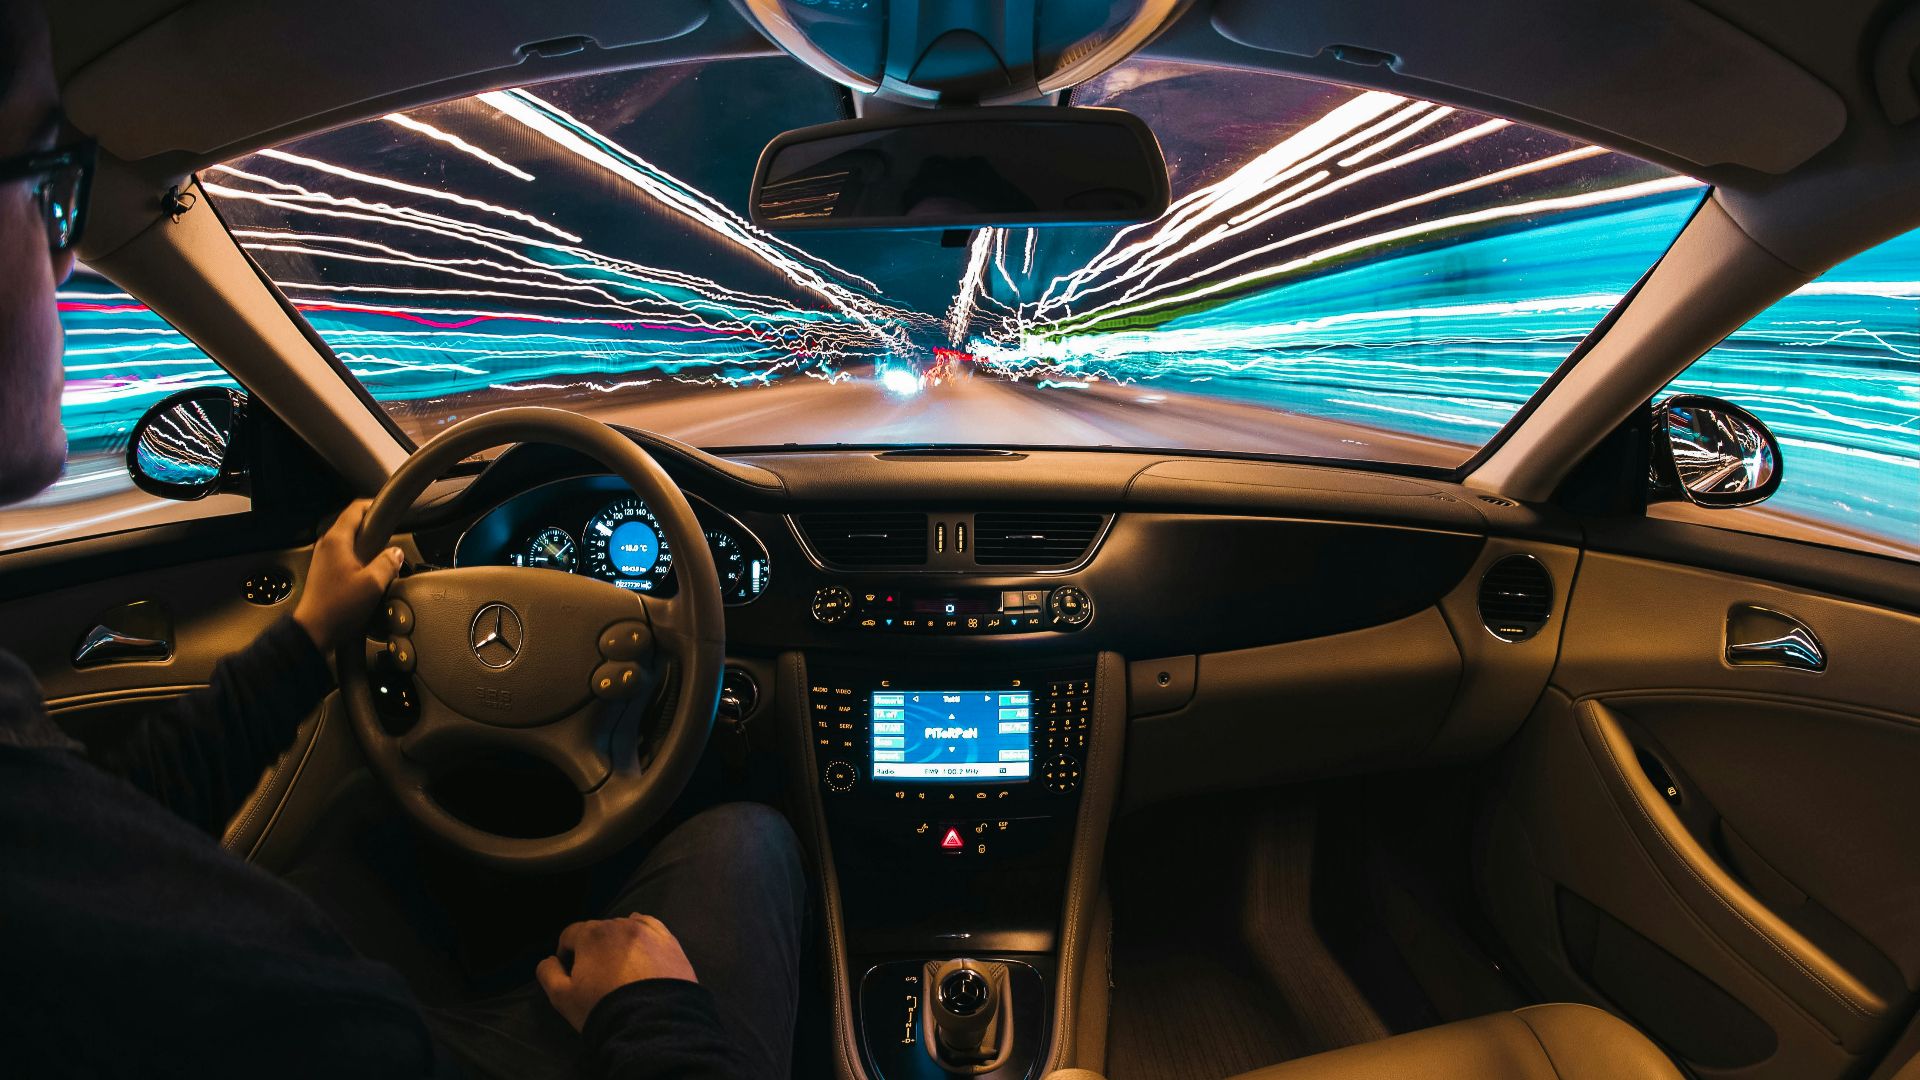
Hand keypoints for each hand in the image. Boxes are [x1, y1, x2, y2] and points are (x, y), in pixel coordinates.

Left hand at [293, 500, 404, 650]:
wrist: (314, 631)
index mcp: (336, 541)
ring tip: (383, 560)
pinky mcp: (324, 572)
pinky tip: (370, 575)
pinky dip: (360, 559)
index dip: (375, 505)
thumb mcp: (373, 584)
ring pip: (350, 542)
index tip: (390, 510)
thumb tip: (396, 553)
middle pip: (354, 524)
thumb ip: (388, 563)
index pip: (356, 509)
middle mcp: (327, 546)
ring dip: (368, 546)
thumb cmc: (337, 608)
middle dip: (375, 529)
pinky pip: (346, 556)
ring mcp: (323, 559)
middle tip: (391, 538)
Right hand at [537, 913, 697, 1030]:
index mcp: (592, 934)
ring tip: (620, 969)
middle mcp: (621, 925)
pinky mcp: (670, 942)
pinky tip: (641, 948)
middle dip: (592, 949)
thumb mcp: (562, 997)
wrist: (652, 1024)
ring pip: (625, 929)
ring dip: (618, 943)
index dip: (565, 953)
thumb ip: (548, 973)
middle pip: (598, 931)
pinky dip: (643, 936)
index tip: (569, 973)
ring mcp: (649, 932)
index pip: (570, 934)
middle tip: (595, 976)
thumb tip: (549, 960)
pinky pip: (652, 929)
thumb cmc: (603, 1008)